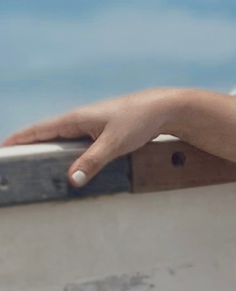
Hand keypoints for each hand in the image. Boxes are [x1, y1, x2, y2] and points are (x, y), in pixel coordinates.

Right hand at [1, 88, 178, 186]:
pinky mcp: (102, 134)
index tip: (0, 151)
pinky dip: (66, 156)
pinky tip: (66, 169)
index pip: (37, 131)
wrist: (165, 109)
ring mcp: (90, 127)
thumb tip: (70, 181)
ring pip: (61, 142)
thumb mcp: (114, 143)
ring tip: (31, 171)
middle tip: (11, 167)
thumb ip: (92, 162)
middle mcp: (79, 121)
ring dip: (46, 153)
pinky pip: (76, 146)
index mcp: (75, 119)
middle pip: (45, 137)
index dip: (17, 141)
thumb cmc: (139, 120)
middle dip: (26, 149)